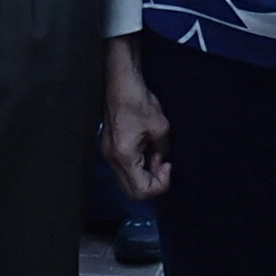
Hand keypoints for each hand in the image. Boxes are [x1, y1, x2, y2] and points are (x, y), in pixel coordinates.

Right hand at [103, 37, 171, 199]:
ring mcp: (107, 154)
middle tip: (164, 166)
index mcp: (124, 156)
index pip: (142, 190)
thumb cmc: (139, 101)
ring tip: (156, 156)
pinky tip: (146, 151)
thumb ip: (163, 151)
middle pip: (132, 191)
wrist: (120, 83)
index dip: (160, 184)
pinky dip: (137, 167)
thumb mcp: (161, 127)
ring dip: (144, 176)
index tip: (168, 166)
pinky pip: (124, 169)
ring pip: (127, 182)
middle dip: (152, 184)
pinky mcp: (108, 148)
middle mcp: (112, 159)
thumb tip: (160, 163)